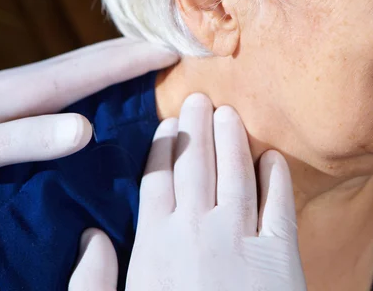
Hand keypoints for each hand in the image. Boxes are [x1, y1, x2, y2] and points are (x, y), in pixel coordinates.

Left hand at [0, 38, 177, 205]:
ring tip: (147, 63)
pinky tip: (100, 96)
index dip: (136, 56)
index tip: (177, 48)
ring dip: (117, 63)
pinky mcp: (11, 108)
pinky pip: (68, 87)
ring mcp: (17, 94)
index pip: (93, 66)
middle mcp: (26, 84)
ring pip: (80, 70)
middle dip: (134, 50)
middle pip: (90, 59)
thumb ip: (26, 139)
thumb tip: (87, 128)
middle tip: (174, 47)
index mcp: (25, 90)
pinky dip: (97, 82)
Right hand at [70, 94, 305, 290]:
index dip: (162, 146)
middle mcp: (197, 229)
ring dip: (232, 137)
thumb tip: (91, 236)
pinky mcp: (281, 254)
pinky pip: (279, 201)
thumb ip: (92, 281)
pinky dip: (275, 174)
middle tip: (198, 98)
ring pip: (235, 171)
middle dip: (196, 126)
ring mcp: (241, 238)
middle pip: (195, 162)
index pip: (156, 178)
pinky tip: (269, 156)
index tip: (166, 124)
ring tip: (229, 113)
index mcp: (154, 243)